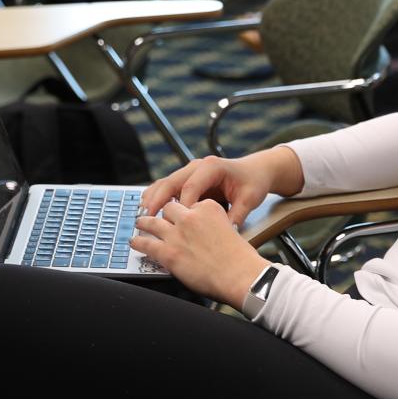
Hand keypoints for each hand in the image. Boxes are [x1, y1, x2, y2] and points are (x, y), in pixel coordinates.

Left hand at [131, 198, 270, 305]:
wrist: (240, 275)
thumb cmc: (240, 258)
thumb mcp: (230, 230)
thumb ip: (213, 227)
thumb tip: (203, 236)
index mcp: (208, 208)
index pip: (189, 204)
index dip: (185, 212)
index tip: (182, 218)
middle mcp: (190, 217)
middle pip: (169, 209)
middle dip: (164, 214)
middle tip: (158, 217)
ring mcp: (177, 234)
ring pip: (153, 222)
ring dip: (144, 222)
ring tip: (139, 223)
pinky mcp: (169, 252)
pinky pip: (147, 244)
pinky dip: (138, 243)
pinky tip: (134, 243)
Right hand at [139, 148, 301, 228]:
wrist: (255, 171)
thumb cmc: (253, 182)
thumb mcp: (250, 199)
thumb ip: (237, 215)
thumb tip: (226, 232)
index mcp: (212, 167)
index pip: (191, 186)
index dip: (182, 205)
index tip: (177, 223)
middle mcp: (198, 166)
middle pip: (171, 181)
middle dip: (158, 200)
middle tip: (147, 218)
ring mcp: (190, 171)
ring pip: (165, 182)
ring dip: (152, 198)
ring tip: (142, 216)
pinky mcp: (186, 178)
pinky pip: (167, 186)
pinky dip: (156, 197)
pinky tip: (148, 210)